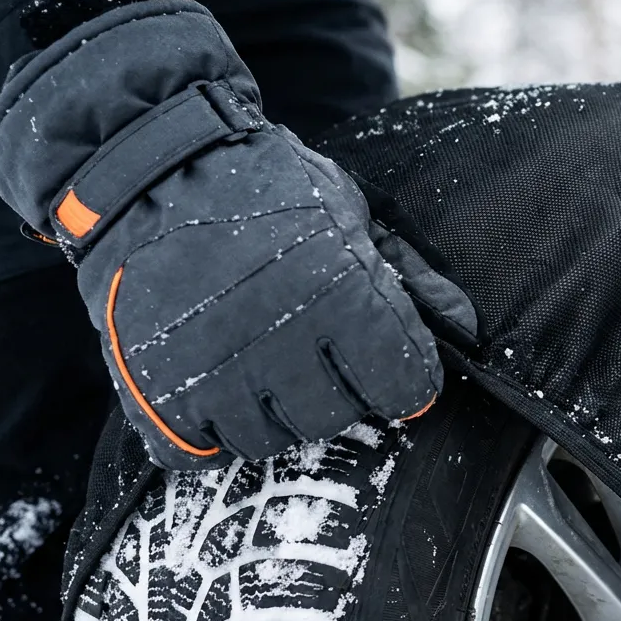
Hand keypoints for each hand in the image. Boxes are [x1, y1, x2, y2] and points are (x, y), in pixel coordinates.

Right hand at [0, 1, 473, 469]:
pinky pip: (193, 451)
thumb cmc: (268, 190)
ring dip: (273, 411)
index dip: (404, 377)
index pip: (403, 386)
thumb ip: (413, 280)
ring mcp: (211, 372)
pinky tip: (214, 382)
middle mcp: (279, 342)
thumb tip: (468, 335)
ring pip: (268, 440)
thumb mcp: (354, 217)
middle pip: (335, 416)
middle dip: (338, 389)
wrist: (155, 169)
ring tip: (262, 359)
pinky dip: (206, 428)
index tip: (391, 364)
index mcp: (343, 296)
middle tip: (315, 349)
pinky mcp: (152, 389)